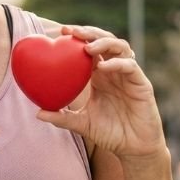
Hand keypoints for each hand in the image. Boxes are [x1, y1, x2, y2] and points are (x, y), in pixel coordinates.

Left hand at [36, 25, 165, 161]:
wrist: (133, 148)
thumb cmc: (109, 133)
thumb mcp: (82, 123)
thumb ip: (62, 118)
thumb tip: (38, 113)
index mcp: (99, 75)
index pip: (89, 48)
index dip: (77, 38)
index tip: (60, 33)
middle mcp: (113, 70)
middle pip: (104, 40)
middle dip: (89, 33)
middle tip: (71, 32)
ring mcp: (128, 75)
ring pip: (120, 47)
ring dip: (104, 42)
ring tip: (87, 47)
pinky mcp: (141, 84)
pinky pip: (130, 66)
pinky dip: (117, 63)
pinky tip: (103, 67)